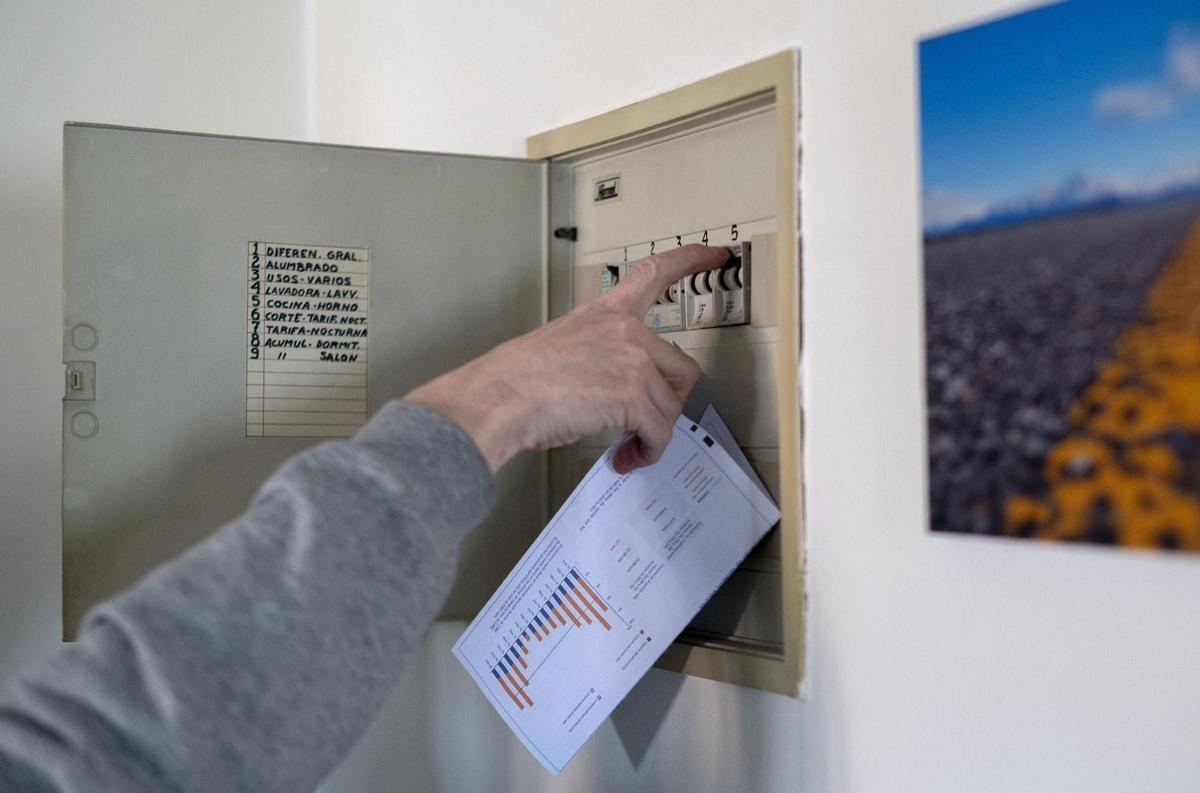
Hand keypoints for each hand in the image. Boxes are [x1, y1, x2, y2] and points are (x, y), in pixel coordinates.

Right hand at [406, 244, 729, 473]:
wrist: (500, 397)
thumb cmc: (516, 380)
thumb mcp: (562, 346)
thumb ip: (600, 357)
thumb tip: (613, 394)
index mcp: (606, 313)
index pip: (655, 274)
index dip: (690, 260)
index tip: (716, 254)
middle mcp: (626, 331)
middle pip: (681, 368)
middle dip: (668, 402)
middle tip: (645, 424)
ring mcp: (632, 361)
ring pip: (670, 407)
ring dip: (653, 434)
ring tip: (628, 447)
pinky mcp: (632, 395)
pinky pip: (658, 431)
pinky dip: (647, 451)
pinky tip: (627, 459)